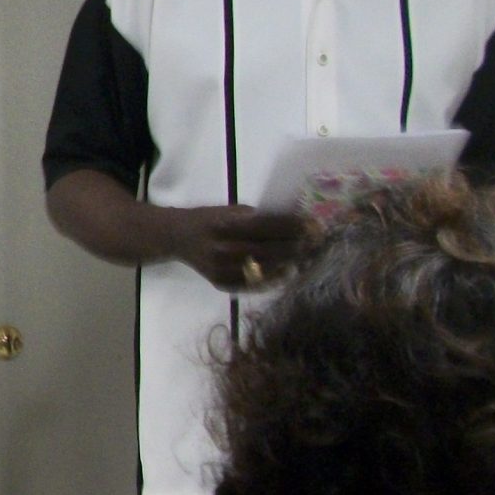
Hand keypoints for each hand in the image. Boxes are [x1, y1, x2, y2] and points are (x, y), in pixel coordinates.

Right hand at [164, 205, 309, 290]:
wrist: (177, 237)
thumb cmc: (208, 218)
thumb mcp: (230, 210)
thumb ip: (257, 217)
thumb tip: (295, 221)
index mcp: (224, 225)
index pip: (268, 226)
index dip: (293, 226)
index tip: (314, 225)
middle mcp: (222, 249)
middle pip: (270, 250)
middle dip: (297, 246)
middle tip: (317, 243)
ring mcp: (221, 269)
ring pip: (265, 270)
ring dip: (290, 264)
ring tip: (307, 258)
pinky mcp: (221, 283)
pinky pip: (253, 285)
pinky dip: (273, 280)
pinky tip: (286, 272)